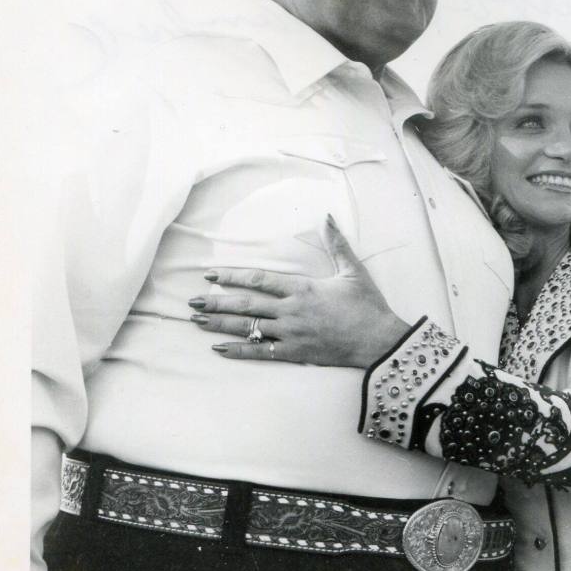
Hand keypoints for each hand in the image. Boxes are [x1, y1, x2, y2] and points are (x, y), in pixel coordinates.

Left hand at [189, 215, 409, 366]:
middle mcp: (291, 310)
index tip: (211, 275)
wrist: (379, 340)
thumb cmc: (367, 304)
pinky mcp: (296, 353)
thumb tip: (327, 216)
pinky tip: (219, 350)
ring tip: (197, 322)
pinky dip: (239, 352)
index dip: (232, 276)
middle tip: (191, 302)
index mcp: (302, 288)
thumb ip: (336, 243)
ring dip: (221, 325)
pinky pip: (261, 353)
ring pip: (249, 328)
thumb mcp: (352, 270)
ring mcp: (292, 333)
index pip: (259, 280)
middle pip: (246, 305)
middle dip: (216, 303)